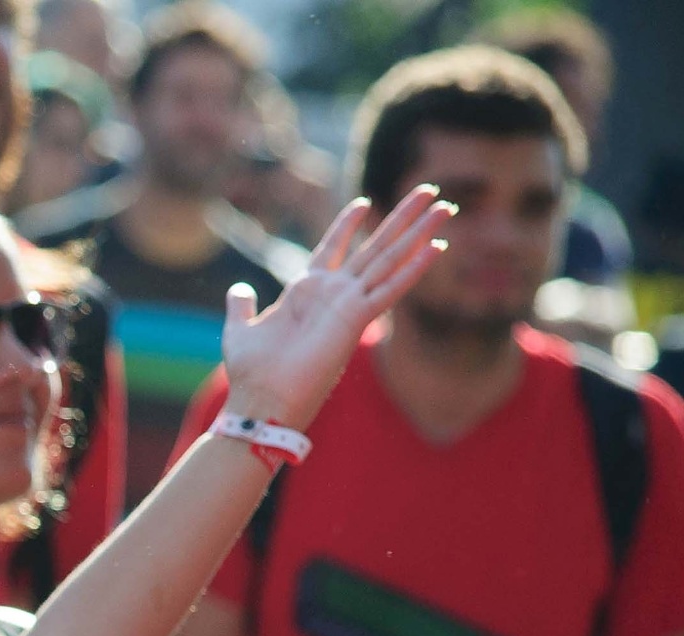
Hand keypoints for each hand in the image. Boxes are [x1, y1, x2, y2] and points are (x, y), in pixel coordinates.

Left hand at [221, 185, 454, 429]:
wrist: (261, 399)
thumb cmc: (251, 371)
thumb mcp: (240, 329)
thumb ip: (241, 306)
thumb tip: (239, 290)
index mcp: (306, 291)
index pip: (332, 247)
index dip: (346, 225)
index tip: (363, 202)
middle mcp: (334, 294)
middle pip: (373, 247)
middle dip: (400, 218)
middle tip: (428, 190)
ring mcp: (348, 305)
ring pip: (390, 260)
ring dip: (418, 233)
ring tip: (444, 207)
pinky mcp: (357, 319)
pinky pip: (391, 289)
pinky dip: (414, 269)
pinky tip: (437, 248)